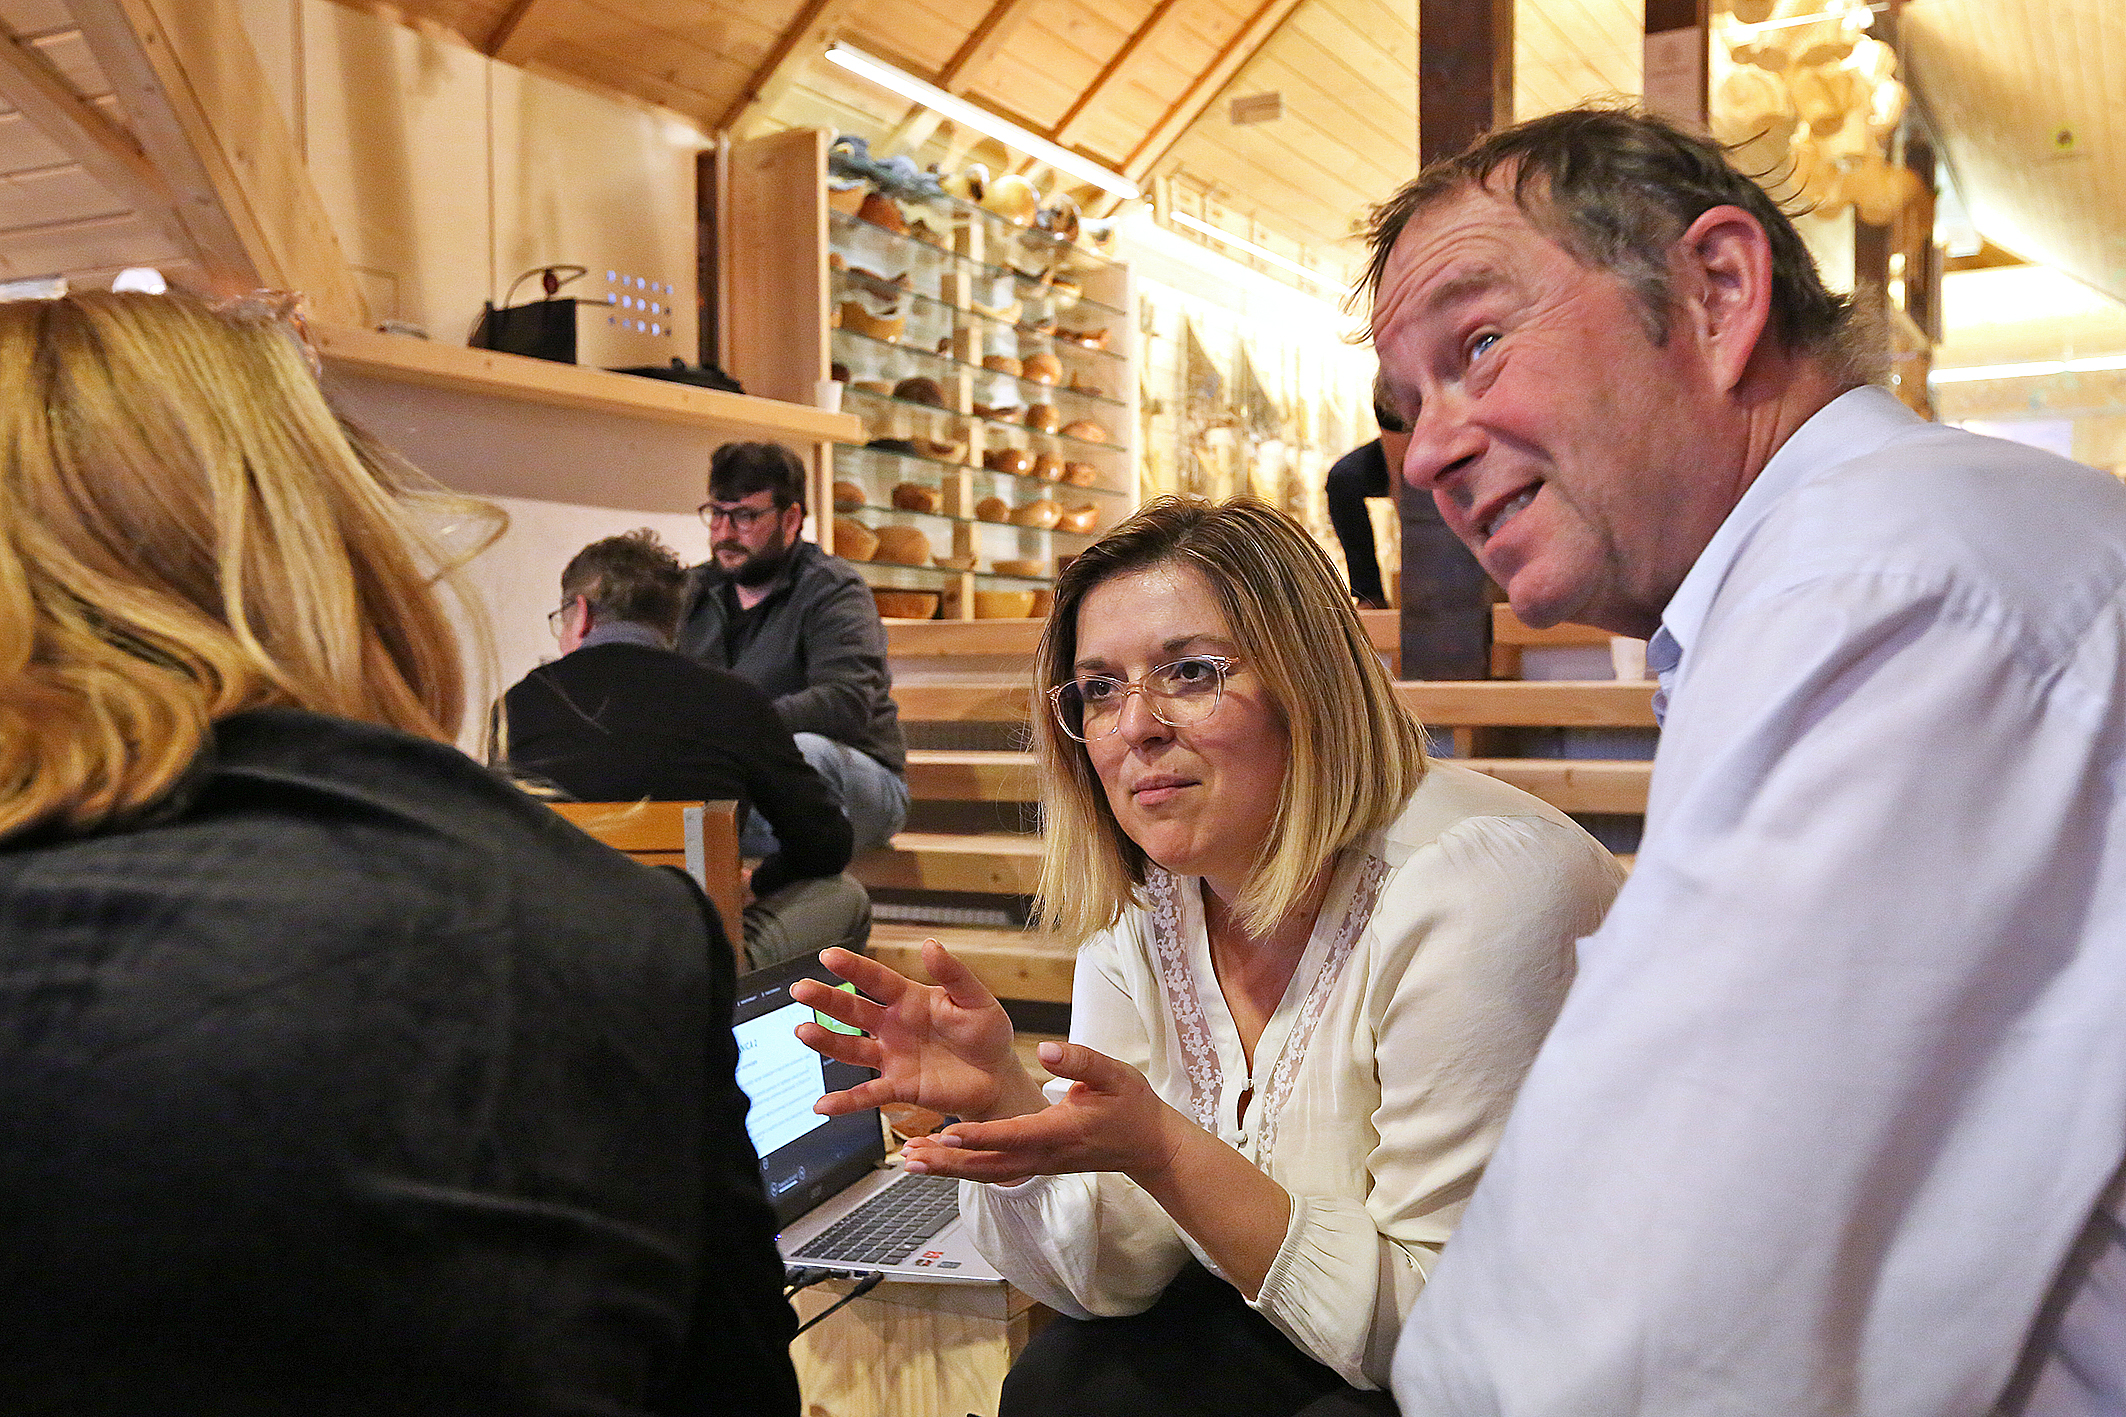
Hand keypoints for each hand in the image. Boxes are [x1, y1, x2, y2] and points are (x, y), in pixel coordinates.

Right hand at [792, 942, 1044, 1122]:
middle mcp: (893, 1026)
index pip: (876, 979)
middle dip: (826, 999)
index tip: (827, 955)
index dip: (853, 967)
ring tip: (802, 1032)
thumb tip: (930, 945)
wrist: (998, 1078)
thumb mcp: (976, 999)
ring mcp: (892, 1057)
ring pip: (852, 1049)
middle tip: (800, 989)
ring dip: (826, 1042)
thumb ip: (953, 974)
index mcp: (910, 999)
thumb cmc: (986, 1033)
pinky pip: (868, 1093)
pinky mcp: (899, 1087)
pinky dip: (845, 1101)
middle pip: (853, 1010)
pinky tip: (823, 1105)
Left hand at [899, 1040, 1187, 1185]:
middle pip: (989, 1165)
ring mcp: (1040, 1164)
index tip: (947, 1133)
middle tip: (910, 1157)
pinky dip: (964, 1169)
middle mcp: (1044, 1154)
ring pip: (988, 1173)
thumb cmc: (1132, 1107)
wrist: (1149, 1146)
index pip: (1012, 1135)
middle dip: (948, 1162)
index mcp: (1059, 1130)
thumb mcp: (1115, 1074)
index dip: (979, 1136)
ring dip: (948, 1170)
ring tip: (910, 1162)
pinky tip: (939, 1162)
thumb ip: (1081, 1061)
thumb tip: (1046, 1050)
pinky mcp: (1037, 1165)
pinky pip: (995, 1172)